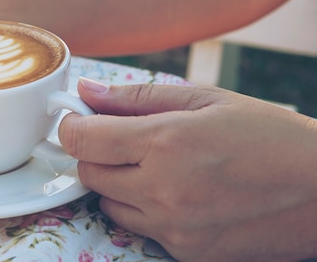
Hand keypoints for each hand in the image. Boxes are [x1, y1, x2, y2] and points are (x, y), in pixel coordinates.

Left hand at [59, 80, 316, 261]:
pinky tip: (174, 190)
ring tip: (154, 164)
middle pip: (88, 172)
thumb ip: (137, 97)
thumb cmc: (269, 136)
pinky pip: (139, 227)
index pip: (82, 140)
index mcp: (166, 142)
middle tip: (121, 138)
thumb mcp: (206, 100)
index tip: (76, 117)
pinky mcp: (186, 251)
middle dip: (95, 152)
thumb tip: (87, 93)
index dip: (71, 125)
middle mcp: (162, 189)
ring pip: (108, 202)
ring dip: (116, 181)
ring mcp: (173, 227)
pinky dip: (143, 207)